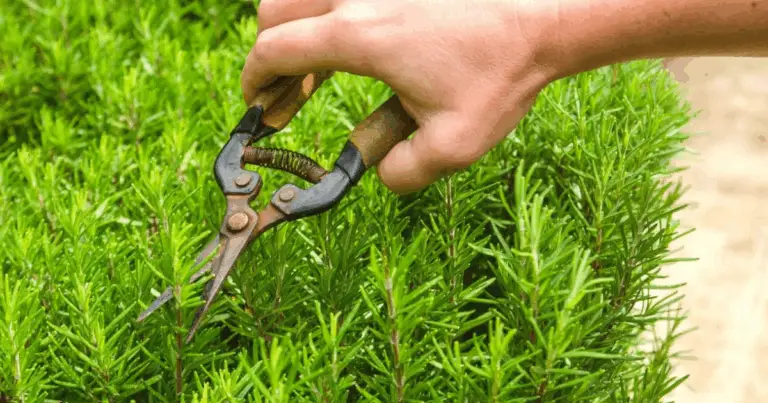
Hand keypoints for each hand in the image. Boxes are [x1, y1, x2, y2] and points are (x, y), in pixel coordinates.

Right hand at [241, 0, 558, 193]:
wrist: (545, 16)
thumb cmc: (501, 74)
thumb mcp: (454, 144)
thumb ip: (403, 171)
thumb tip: (380, 174)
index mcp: (357, 37)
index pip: (275, 51)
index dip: (255, 81)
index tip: (259, 105)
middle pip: (275, 10)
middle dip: (268, 52)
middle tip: (288, 90)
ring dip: (297, 25)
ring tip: (318, 63)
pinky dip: (329, 12)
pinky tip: (356, 37)